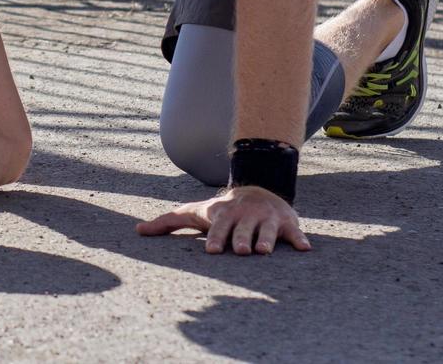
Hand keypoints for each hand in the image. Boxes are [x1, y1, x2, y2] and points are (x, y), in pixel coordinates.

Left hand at [136, 185, 311, 254]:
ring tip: (265, 251)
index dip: (215, 238)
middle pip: (243, 229)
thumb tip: (137, 231)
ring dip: (267, 240)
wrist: (256, 190)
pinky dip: (300, 239)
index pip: (218, 227)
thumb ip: (168, 222)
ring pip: (268, 231)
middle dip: (241, 238)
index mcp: (224, 215)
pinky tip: (305, 249)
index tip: (212, 251)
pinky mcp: (287, 223)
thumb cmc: (220, 210)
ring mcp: (267, 219)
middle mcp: (246, 216)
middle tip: (240, 251)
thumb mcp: (194, 212)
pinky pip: (295, 232)